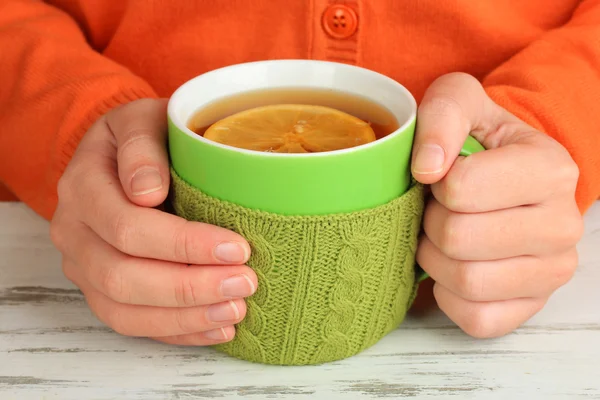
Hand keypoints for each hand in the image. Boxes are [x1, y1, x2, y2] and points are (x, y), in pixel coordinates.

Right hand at [50, 99, 257, 344]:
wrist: (122, 154)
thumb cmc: (142, 136)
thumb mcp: (142, 120)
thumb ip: (143, 148)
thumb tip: (146, 192)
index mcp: (82, 187)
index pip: (128, 227)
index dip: (184, 244)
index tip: (238, 248)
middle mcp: (74, 232)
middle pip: (123, 276)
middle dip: (189, 287)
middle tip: (245, 283)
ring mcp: (83, 266)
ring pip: (123, 310)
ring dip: (184, 316)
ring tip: (236, 311)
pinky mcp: (100, 289)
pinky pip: (130, 323)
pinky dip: (176, 331)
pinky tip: (216, 328)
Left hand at [412, 73, 583, 337]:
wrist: (502, 178)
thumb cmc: (477, 140)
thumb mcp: (459, 101)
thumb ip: (442, 116)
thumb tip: (427, 168)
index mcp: (551, 169)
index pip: (461, 189)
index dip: (435, 184)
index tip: (443, 177)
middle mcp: (564, 224)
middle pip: (458, 239)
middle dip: (431, 222)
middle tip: (436, 210)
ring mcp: (552, 272)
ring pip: (466, 282)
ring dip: (435, 259)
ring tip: (441, 236)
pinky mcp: (531, 307)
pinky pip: (474, 318)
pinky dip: (448, 295)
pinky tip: (453, 266)